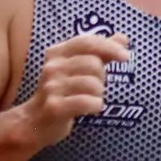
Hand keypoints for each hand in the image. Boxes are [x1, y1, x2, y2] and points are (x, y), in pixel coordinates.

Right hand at [20, 32, 130, 147]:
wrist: (35, 122)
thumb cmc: (61, 92)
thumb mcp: (77, 68)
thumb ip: (100, 52)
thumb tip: (123, 38)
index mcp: (57, 52)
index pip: (87, 42)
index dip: (109, 47)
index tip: (125, 57)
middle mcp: (52, 67)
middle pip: (94, 64)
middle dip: (102, 77)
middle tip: (94, 87)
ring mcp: (52, 87)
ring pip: (94, 84)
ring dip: (98, 94)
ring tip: (89, 98)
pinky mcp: (55, 106)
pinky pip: (88, 102)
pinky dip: (95, 106)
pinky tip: (90, 108)